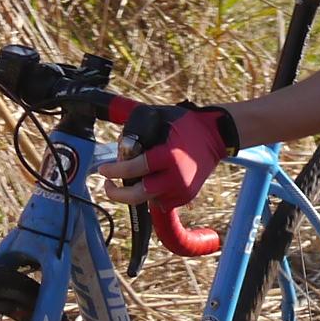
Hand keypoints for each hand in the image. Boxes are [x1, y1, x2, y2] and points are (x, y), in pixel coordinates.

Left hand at [104, 104, 235, 212]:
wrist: (216, 136)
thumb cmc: (186, 125)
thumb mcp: (162, 119)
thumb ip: (141, 130)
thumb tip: (120, 143)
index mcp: (168, 156)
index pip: (136, 168)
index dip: (115, 170)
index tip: (103, 170)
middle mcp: (175, 177)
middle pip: (139, 195)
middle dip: (118, 194)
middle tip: (108, 186)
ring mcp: (182, 190)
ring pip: (149, 198)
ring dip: (137, 190)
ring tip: (134, 177)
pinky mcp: (186, 196)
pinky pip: (161, 201)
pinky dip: (153, 193)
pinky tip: (153, 179)